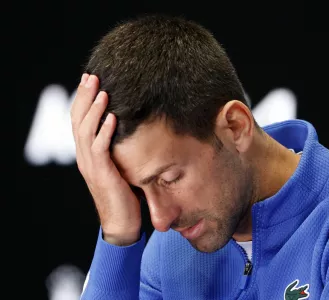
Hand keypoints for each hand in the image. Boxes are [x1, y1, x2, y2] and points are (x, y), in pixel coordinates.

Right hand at [70, 74, 140, 245]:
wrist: (122, 223)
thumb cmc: (124, 193)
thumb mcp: (119, 165)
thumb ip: (119, 147)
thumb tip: (131, 127)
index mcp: (87, 153)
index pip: (80, 120)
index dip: (83, 99)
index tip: (90, 79)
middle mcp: (84, 156)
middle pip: (78, 120)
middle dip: (85, 97)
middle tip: (92, 76)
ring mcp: (90, 165)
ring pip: (86, 131)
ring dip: (95, 110)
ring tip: (103, 91)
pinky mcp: (101, 174)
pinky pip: (100, 149)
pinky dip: (105, 132)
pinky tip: (113, 117)